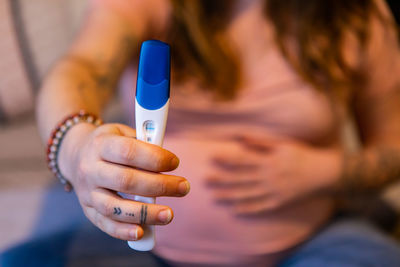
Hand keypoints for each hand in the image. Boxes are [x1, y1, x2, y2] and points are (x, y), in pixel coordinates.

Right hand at [58, 123, 189, 240]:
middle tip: (183, 187)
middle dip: (159, 186)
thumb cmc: (110, 144)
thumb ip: (144, 143)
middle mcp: (90, 169)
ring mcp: (86, 192)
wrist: (75, 155)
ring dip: (145, 213)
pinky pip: (104, 223)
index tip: (175, 163)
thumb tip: (168, 162)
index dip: (154, 158)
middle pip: (126, 181)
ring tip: (169, 215)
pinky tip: (142, 233)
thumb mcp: (123, 133)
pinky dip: (123, 231)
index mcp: (101, 145)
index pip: (128, 152)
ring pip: (115, 207)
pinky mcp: (88, 210)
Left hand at [205, 135, 341, 215]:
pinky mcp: (278, 202)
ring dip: (230, 196)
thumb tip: (240, 136)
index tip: (211, 156)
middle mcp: (269, 177)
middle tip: (205, 180)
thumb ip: (260, 141)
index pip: (243, 160)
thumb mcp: (282, 145)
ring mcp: (273, 192)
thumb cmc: (300, 155)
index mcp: (268, 161)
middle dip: (222, 179)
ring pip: (247, 195)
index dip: (227, 158)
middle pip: (241, 179)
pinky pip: (260, 207)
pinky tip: (234, 211)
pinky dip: (247, 210)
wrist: (323, 174)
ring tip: (214, 196)